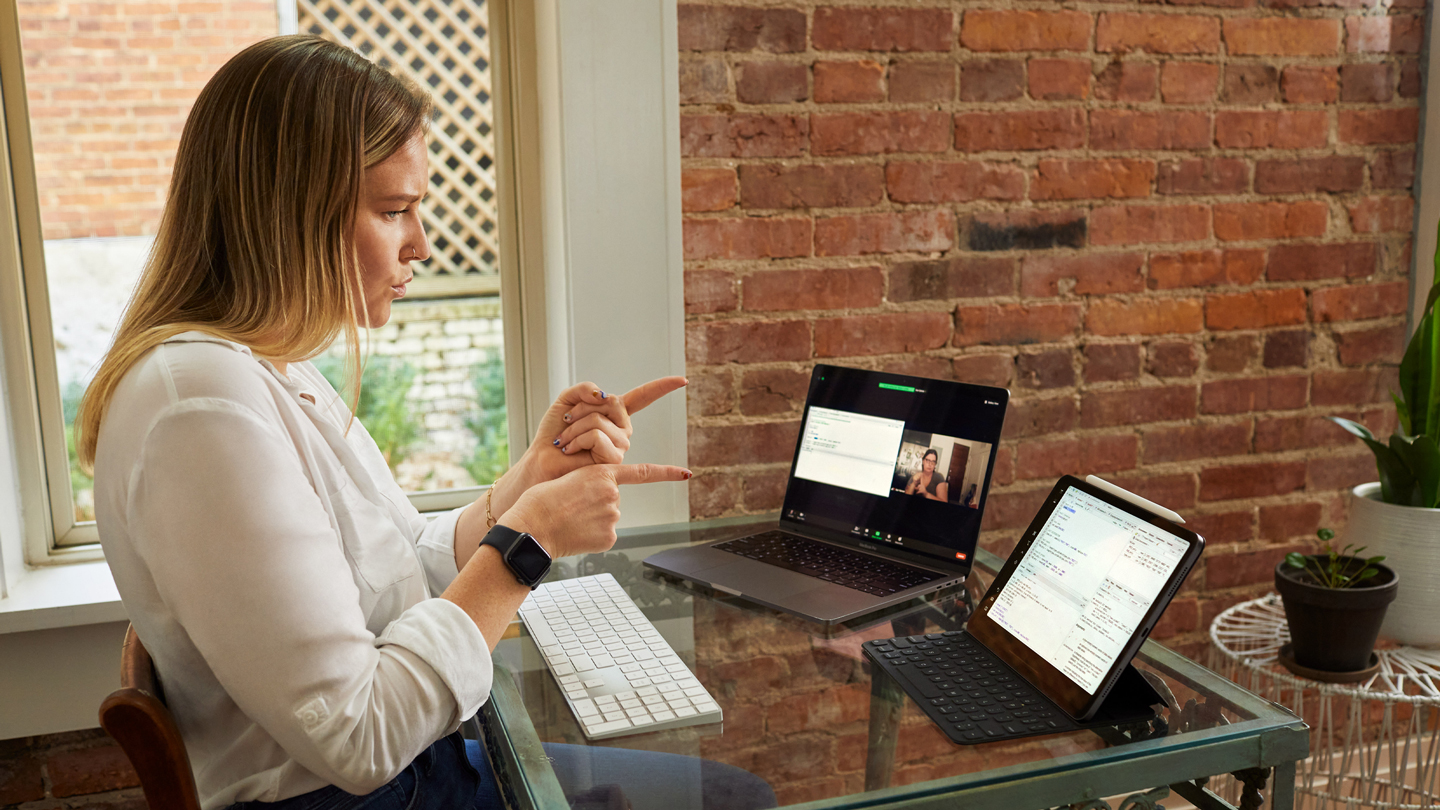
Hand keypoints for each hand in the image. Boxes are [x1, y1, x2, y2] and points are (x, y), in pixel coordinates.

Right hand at [500, 463, 691, 557]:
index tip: (687, 473)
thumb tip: (604, 502)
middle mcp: (613, 494)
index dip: (668, 473)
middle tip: (571, 508)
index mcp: (602, 473)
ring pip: (607, 519)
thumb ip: (591, 485)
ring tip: (569, 521)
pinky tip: (575, 535)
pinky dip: (591, 537)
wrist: (531, 529)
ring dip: (592, 521)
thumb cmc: (540, 502)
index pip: (644, 473)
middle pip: (612, 500)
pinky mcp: (609, 538)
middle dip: (596, 504)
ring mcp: (613, 517)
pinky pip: (604, 537)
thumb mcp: (567, 480)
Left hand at [521, 376, 686, 481]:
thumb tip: (604, 395)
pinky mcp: (614, 460)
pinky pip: (597, 436)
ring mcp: (620, 445)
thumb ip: (585, 389)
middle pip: (611, 402)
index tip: (683, 380)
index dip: (663, 387)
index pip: (643, 397)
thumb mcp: (567, 401)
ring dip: (574, 426)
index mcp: (615, 414)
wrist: (543, 460)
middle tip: (566, 422)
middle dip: (581, 408)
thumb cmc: (554, 434)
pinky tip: (569, 449)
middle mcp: (622, 430)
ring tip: (565, 440)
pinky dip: (577, 438)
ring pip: (600, 420)